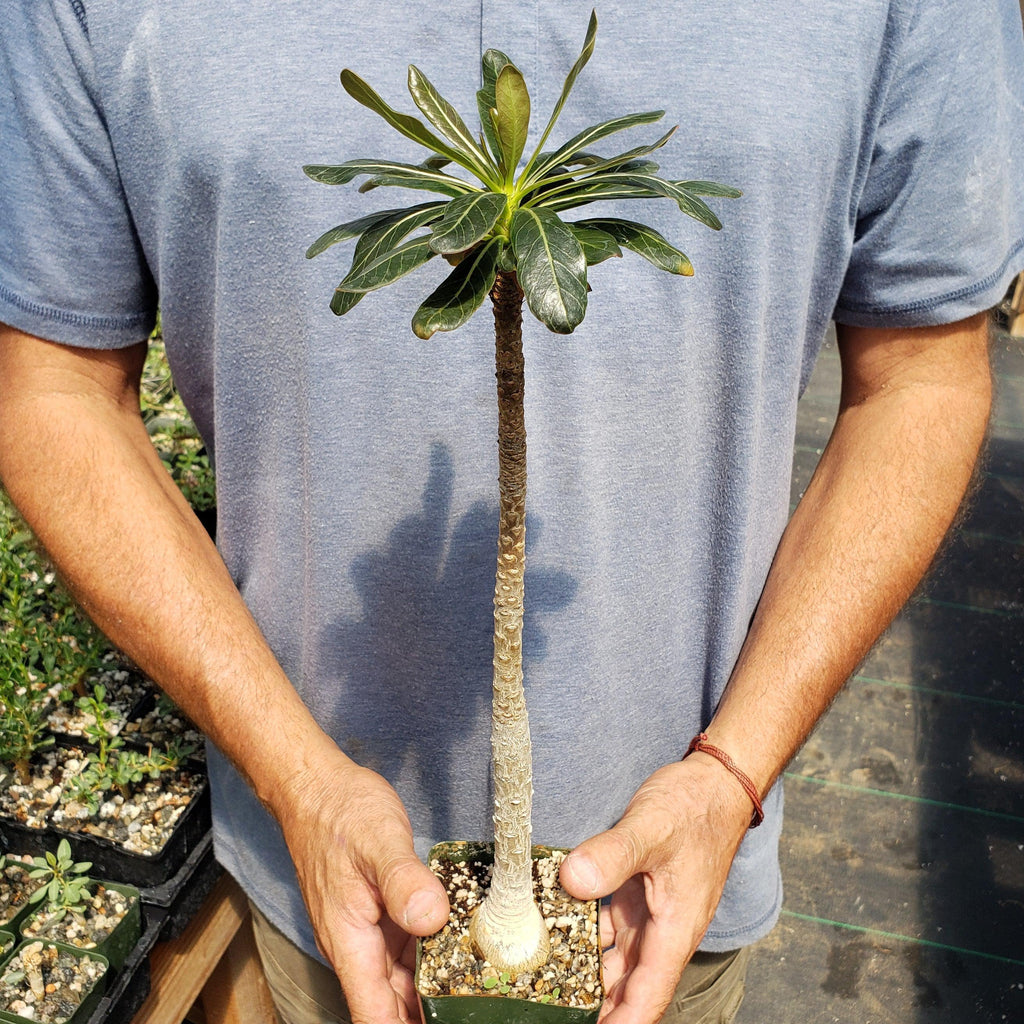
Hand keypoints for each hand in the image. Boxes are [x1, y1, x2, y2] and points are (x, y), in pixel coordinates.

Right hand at [275, 755, 449, 1023]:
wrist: (318, 789)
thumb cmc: (339, 813)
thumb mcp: (379, 840)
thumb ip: (404, 880)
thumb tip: (431, 918)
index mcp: (351, 942)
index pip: (375, 1014)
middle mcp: (358, 946)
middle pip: (393, 1006)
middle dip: (428, 1015)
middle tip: (472, 1011)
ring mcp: (371, 932)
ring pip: (403, 980)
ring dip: (433, 992)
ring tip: (473, 996)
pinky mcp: (383, 914)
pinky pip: (409, 950)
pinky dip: (433, 959)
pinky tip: (462, 956)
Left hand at [558, 756, 752, 1023]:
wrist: (713, 784)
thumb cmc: (692, 809)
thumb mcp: (651, 827)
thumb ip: (613, 854)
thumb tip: (572, 880)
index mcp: (674, 930)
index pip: (647, 995)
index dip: (621, 1022)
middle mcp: (661, 931)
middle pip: (625, 985)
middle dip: (593, 1004)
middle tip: (549, 1004)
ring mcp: (648, 914)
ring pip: (611, 958)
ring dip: (583, 971)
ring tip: (541, 981)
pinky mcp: (635, 895)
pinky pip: (605, 926)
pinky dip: (581, 933)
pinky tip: (550, 933)